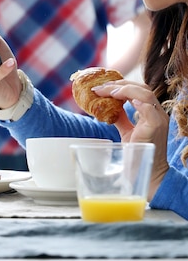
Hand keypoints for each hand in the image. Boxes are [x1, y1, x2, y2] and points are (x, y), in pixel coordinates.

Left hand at [92, 80, 169, 198]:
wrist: (149, 176)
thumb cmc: (138, 155)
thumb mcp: (127, 132)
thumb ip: (121, 117)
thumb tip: (107, 106)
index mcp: (151, 113)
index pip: (139, 90)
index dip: (121, 85)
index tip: (102, 86)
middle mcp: (157, 113)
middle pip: (142, 88)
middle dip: (120, 84)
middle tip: (100, 86)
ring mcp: (158, 119)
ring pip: (145, 94)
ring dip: (124, 90)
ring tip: (107, 91)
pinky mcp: (155, 127)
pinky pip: (149, 109)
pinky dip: (135, 100)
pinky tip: (121, 98)